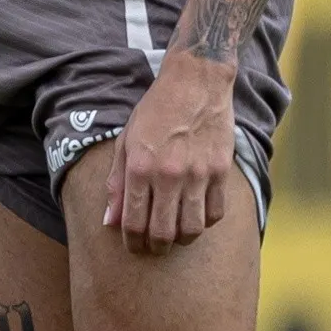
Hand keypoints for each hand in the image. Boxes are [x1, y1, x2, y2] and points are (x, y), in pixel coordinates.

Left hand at [103, 49, 236, 254]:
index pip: (133, 222)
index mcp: (140, 166)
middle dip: (155, 248)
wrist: (194, 82)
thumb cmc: (155, 111)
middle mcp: (169, 174)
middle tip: (152, 248)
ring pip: (191, 230)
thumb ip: (116, 183)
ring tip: (174, 235)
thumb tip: (109, 221)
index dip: (131, 243)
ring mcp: (198, 174)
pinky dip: (204, 222)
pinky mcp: (221, 171)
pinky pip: (215, 213)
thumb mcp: (126, 141)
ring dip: (180, 240)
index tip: (132, 247)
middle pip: (163, 233)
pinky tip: (195, 216)